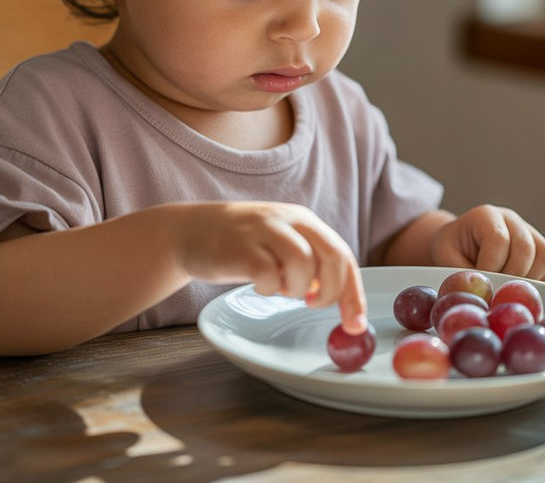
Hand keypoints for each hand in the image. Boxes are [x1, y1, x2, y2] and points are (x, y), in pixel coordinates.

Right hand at [172, 202, 367, 333]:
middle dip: (330, 292)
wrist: (189, 230)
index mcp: (304, 220)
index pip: (342, 256)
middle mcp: (288, 220)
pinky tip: (258, 284)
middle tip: (312, 304)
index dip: (352, 294)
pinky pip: (269, 275)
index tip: (355, 325)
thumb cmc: (242, 245)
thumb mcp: (282, 244)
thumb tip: (339, 296)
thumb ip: (310, 263)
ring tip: (278, 287)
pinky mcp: (241, 248)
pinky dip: (268, 288)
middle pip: (331, 256)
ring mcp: (264, 230)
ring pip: (303, 264)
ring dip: (295, 288)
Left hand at [428, 204, 544, 280]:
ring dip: (529, 279)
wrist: (459, 244)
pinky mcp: (539, 247)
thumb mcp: (446, 257)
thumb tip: (484, 292)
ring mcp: (528, 231)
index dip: (491, 266)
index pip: (499, 240)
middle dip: (511, 275)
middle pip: (525, 247)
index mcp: (485, 216)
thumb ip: (463, 272)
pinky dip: (540, 280)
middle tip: (496, 289)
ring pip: (544, 256)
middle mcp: (511, 219)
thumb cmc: (451, 250)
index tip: (482, 280)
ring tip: (507, 287)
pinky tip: (519, 285)